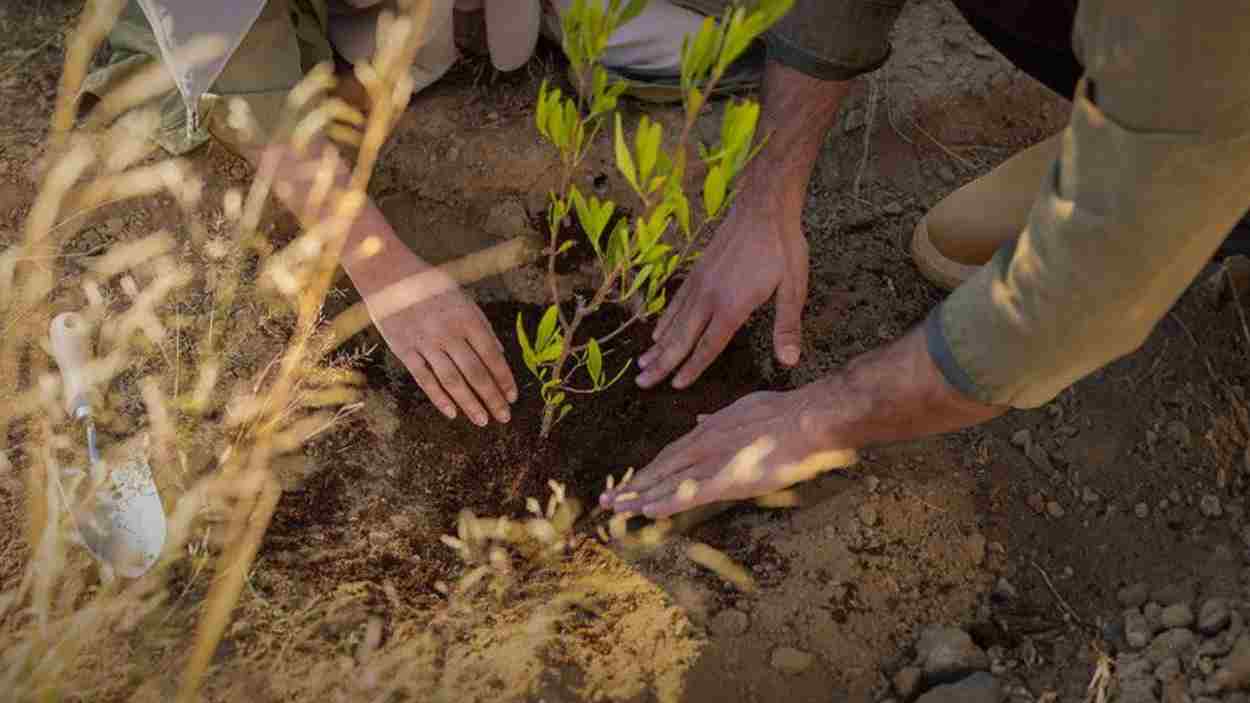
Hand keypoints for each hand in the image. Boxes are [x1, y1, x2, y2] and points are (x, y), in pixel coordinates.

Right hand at [354, 246, 516, 426]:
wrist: (388, 274)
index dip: (504, 379)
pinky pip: (424, 379)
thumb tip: (500, 353)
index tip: (513, 397)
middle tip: (504, 417)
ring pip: (452, 380)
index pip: (492, 355)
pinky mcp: (404, 350)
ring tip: (482, 420)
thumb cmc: (430, 285)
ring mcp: (425, 343)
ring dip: (470, 403)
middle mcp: (448, 333)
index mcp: (466, 318)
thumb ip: (481, 325)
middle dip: (492, 397)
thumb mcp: (463, 298)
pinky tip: (452, 413)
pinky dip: (439, 398)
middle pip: (475, 372)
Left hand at [601, 383, 856, 517]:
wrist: (807, 419)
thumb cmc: (784, 413)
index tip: (632, 481)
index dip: (649, 470)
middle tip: (607, 500)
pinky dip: (667, 502)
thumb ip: (719, 418)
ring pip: (668, 483)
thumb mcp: (743, 408)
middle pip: (660, 469)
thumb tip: (700, 420)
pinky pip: (689, 494)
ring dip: (640, 497)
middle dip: (634, 485)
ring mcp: (713, 462)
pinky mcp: (726, 479)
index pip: (670, 455)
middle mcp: (703, 445)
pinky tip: (648, 511)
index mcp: (708, 431)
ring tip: (615, 508)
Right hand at [636, 200, 807, 388]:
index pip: (708, 346)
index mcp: (732, 307)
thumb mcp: (793, 288)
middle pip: (681, 339)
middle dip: (661, 364)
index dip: (692, 368)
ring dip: (657, 346)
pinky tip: (656, 331)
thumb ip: (787, 326)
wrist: (763, 205)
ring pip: (673, 322)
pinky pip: (675, 302)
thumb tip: (789, 361)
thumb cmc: (782, 247)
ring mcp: (699, 283)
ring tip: (641, 363)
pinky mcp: (697, 271)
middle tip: (641, 383)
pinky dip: (663, 320)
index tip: (675, 386)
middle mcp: (709, 297)